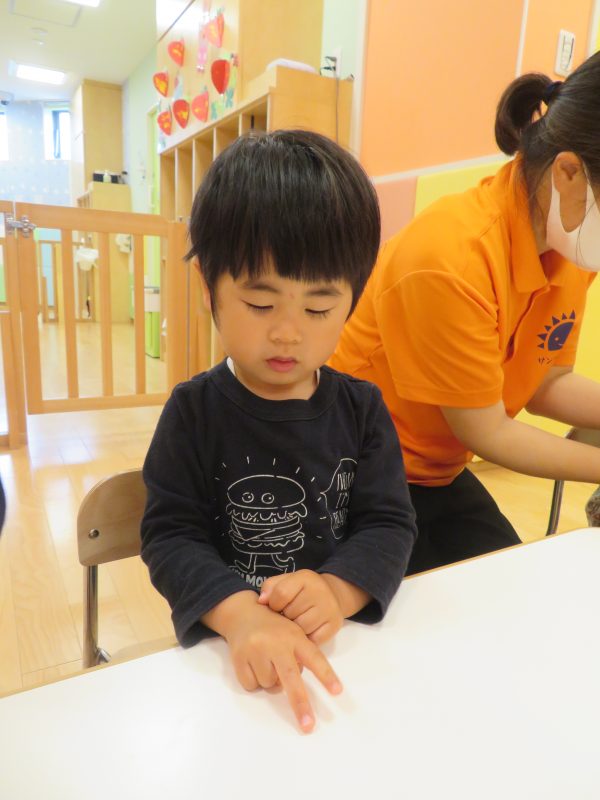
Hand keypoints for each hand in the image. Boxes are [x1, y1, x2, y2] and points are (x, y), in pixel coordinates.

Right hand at [223, 600, 342, 732]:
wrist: (243, 614)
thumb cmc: (274, 629)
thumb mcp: (292, 633)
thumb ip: (300, 655)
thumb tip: (300, 691)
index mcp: (294, 636)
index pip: (314, 657)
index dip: (326, 675)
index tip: (337, 692)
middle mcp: (276, 643)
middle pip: (291, 678)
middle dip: (300, 704)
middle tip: (308, 726)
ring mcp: (256, 650)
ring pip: (270, 686)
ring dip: (271, 682)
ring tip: (267, 662)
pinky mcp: (239, 658)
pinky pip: (252, 686)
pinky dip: (255, 682)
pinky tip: (254, 665)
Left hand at [258, 570, 343, 644]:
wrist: (332, 595)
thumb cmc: (302, 590)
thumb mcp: (286, 581)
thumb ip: (270, 587)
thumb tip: (261, 601)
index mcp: (306, 577)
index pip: (281, 593)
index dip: (274, 603)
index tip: (277, 606)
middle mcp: (320, 591)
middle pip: (290, 613)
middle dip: (286, 616)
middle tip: (290, 614)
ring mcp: (329, 608)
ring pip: (301, 628)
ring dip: (296, 629)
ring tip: (298, 621)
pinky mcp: (335, 625)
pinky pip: (313, 639)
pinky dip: (307, 638)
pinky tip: (308, 629)